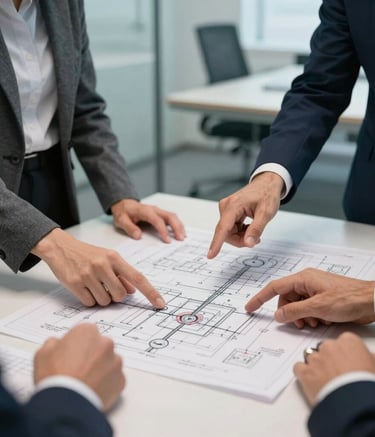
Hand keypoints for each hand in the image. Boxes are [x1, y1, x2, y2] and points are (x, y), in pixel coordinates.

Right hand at [31, 228, 165, 307]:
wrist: (60, 247)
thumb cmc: (87, 254)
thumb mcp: (107, 258)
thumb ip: (121, 274)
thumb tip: (133, 291)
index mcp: (114, 258)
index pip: (137, 277)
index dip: (151, 292)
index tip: (161, 303)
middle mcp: (102, 265)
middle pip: (120, 295)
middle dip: (116, 296)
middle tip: (107, 287)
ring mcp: (88, 274)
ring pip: (105, 301)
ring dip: (101, 298)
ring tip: (94, 285)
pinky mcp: (75, 283)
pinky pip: (90, 303)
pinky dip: (89, 300)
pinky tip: (84, 288)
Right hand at [34, 324, 125, 410]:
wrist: (66, 405)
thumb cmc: (54, 377)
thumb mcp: (43, 354)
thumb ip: (53, 343)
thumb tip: (57, 344)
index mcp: (87, 332)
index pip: (85, 333)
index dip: (76, 345)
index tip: (70, 355)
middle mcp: (106, 343)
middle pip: (99, 346)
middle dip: (91, 355)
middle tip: (78, 370)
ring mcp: (115, 362)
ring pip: (109, 362)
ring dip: (100, 369)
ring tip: (85, 383)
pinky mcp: (121, 380)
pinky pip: (114, 379)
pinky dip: (107, 384)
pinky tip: (93, 391)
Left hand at [111, 199, 185, 242]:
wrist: (124, 205)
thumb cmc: (123, 213)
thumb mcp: (121, 220)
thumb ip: (129, 227)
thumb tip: (138, 235)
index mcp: (144, 211)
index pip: (157, 220)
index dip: (163, 230)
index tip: (167, 240)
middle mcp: (154, 209)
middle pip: (169, 216)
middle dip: (177, 227)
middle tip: (180, 239)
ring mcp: (158, 211)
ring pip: (173, 216)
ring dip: (179, 226)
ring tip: (183, 237)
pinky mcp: (160, 214)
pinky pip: (172, 218)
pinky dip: (178, 225)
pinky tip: (180, 232)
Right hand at [207, 172, 283, 258]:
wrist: (267, 184)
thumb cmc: (267, 194)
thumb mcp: (266, 213)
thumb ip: (256, 229)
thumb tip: (248, 243)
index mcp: (233, 206)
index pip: (223, 228)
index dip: (216, 243)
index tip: (210, 255)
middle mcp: (226, 207)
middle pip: (226, 233)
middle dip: (240, 240)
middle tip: (256, 239)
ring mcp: (226, 210)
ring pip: (228, 233)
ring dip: (241, 237)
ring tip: (254, 231)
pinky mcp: (228, 212)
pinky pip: (230, 229)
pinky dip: (240, 232)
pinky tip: (249, 227)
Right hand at [245, 268, 374, 327]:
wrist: (371, 301)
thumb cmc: (349, 298)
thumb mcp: (318, 307)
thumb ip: (294, 311)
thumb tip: (278, 315)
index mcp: (303, 278)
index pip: (275, 287)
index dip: (260, 298)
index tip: (250, 307)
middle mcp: (307, 282)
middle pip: (286, 299)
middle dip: (289, 313)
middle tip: (297, 324)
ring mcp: (315, 290)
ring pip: (297, 305)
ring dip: (302, 317)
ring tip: (314, 323)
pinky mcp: (323, 298)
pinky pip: (308, 308)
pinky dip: (311, 317)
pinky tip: (322, 321)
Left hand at [294, 332, 374, 405]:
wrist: (354, 402)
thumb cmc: (365, 384)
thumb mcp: (374, 366)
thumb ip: (369, 358)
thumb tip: (369, 359)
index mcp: (348, 341)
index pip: (344, 342)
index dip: (346, 353)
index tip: (348, 362)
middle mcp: (329, 346)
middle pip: (326, 348)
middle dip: (330, 359)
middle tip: (338, 373)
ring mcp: (315, 358)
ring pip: (311, 357)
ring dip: (317, 366)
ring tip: (326, 380)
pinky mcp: (304, 372)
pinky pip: (299, 368)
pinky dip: (303, 374)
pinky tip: (311, 381)